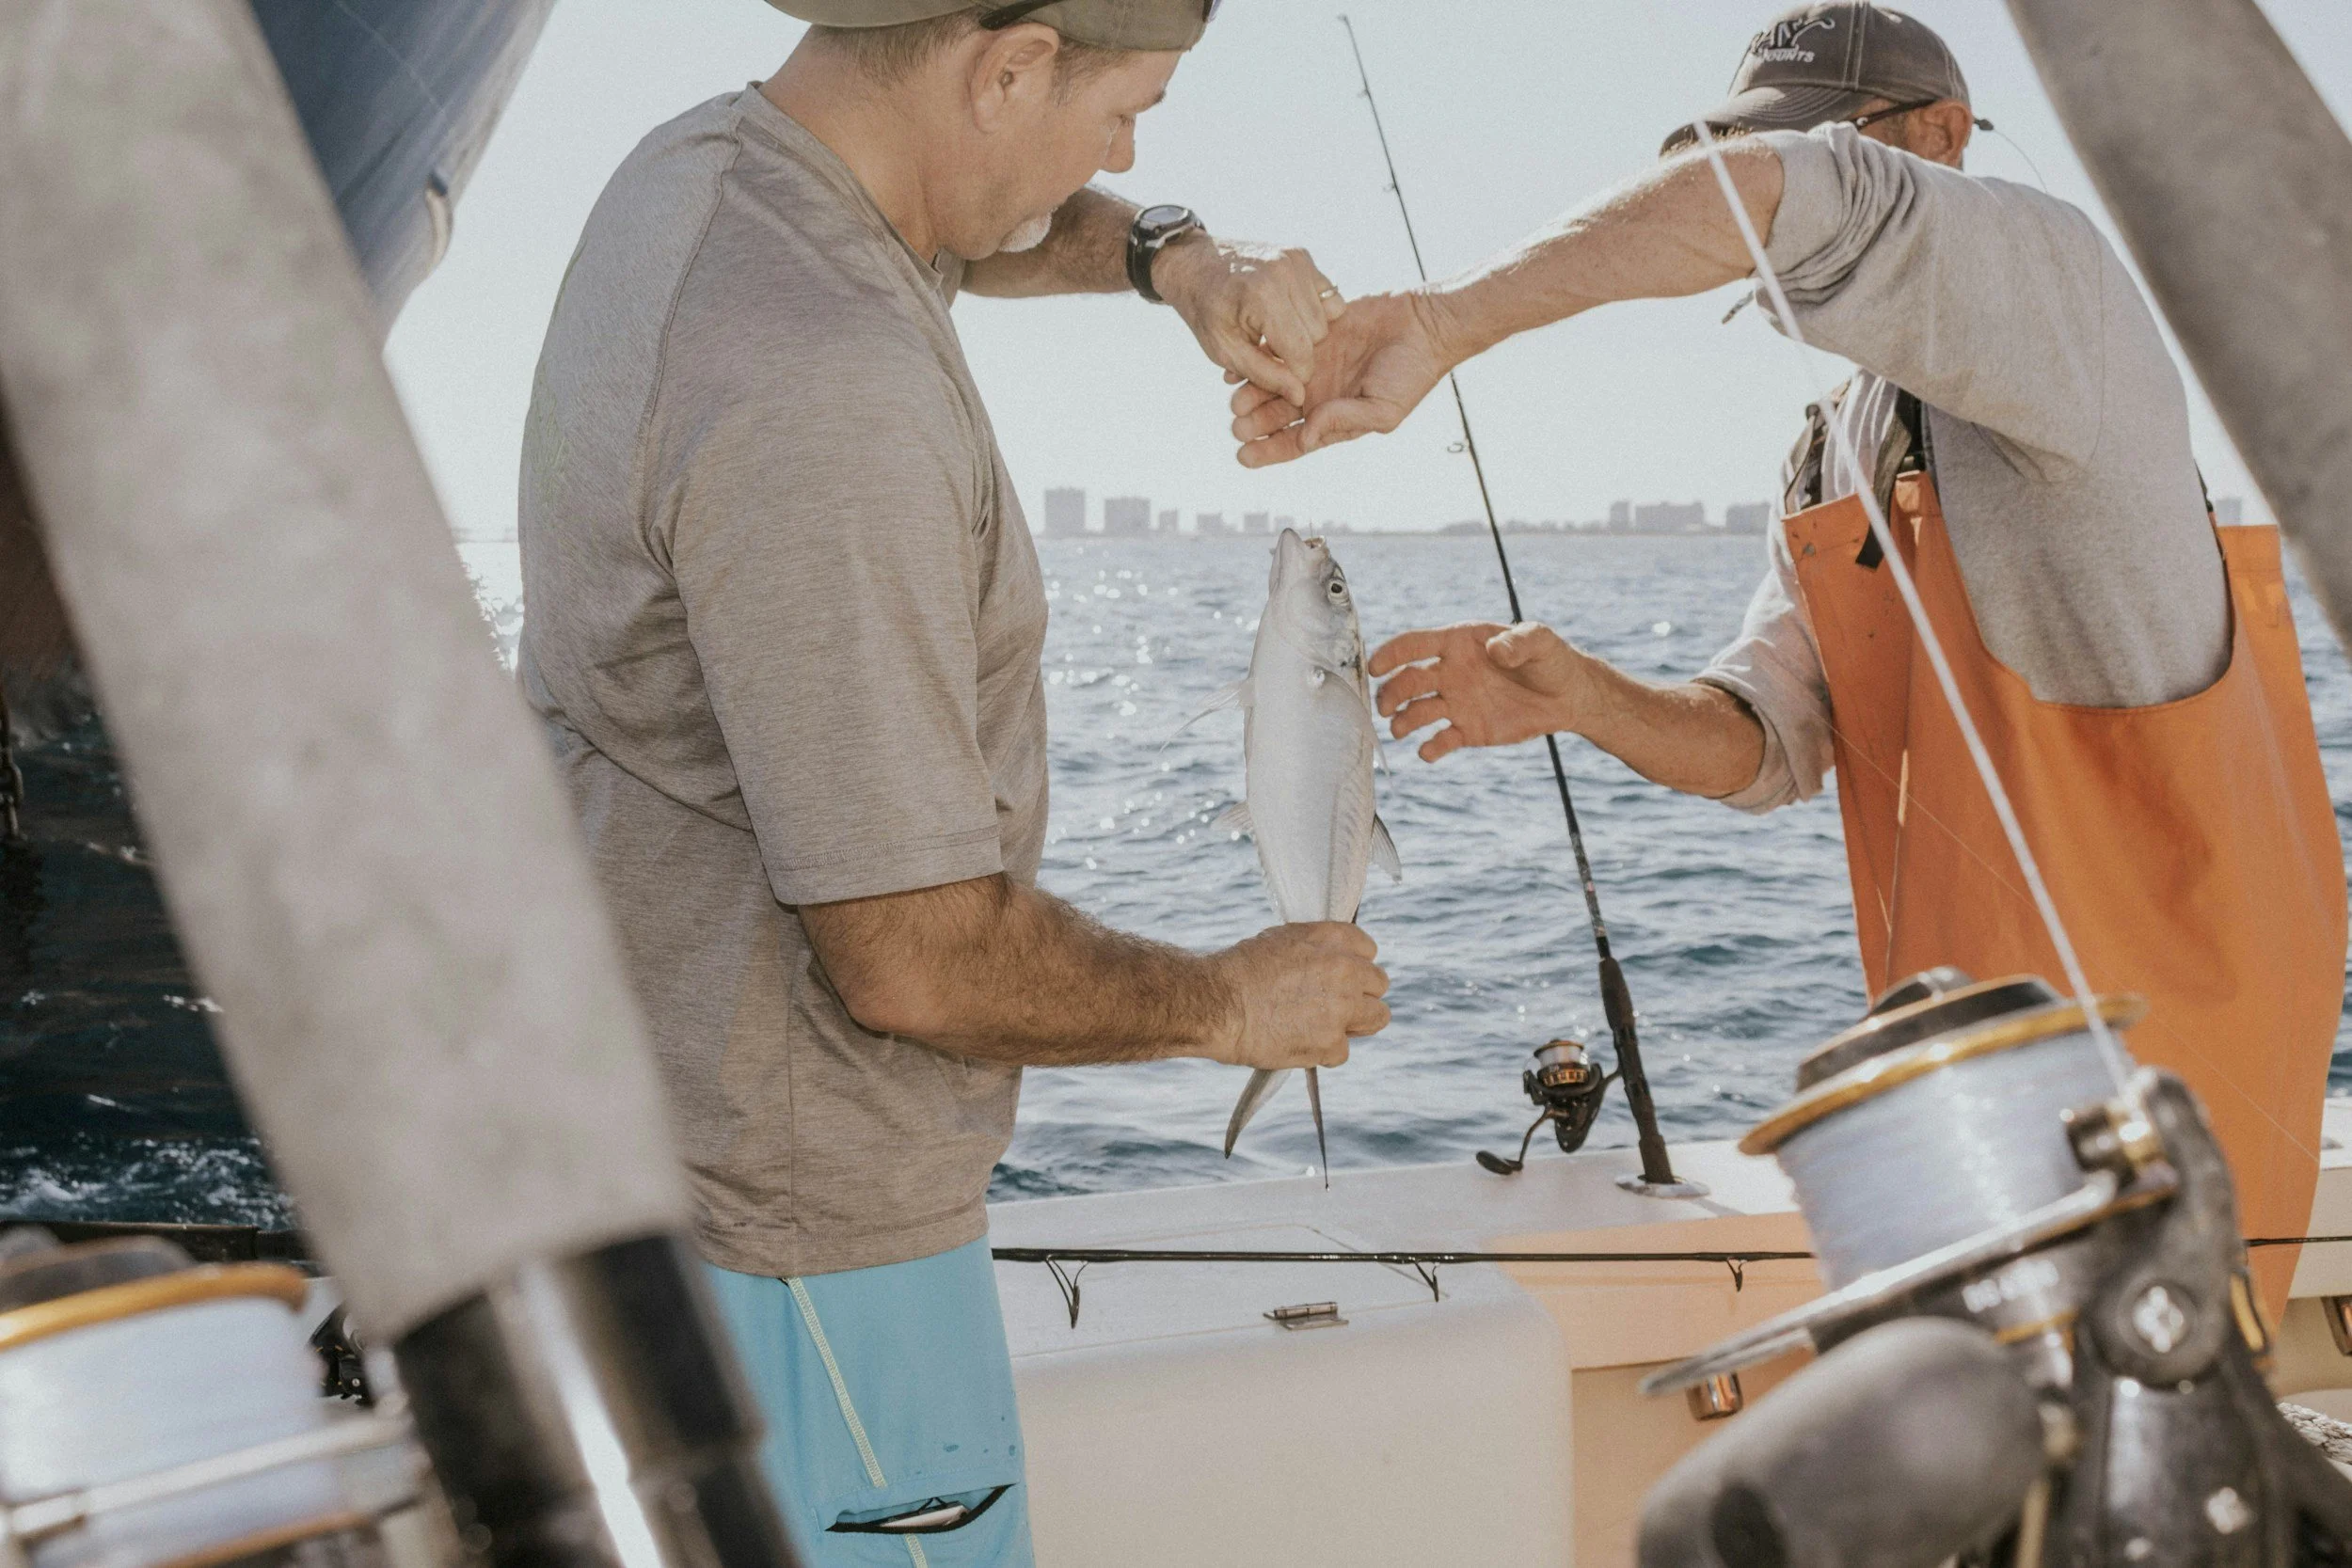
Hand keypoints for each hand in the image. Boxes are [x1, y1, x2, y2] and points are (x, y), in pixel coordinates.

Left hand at [1153, 234, 1344, 407]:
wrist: (1195, 266)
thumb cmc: (1207, 313)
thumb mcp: (1226, 352)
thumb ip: (1264, 376)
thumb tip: (1300, 396)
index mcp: (1261, 296)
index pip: (1301, 352)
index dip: (1294, 374)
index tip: (1279, 377)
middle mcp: (1284, 271)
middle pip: (1318, 334)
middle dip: (1299, 349)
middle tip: (1268, 346)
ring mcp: (1295, 259)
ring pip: (1326, 317)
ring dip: (1305, 330)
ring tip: (1273, 329)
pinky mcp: (1301, 255)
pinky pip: (1326, 296)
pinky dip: (1310, 310)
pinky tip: (1284, 311)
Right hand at [1207, 922, 1388, 1069]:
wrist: (1217, 1003)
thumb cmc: (1238, 970)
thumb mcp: (1282, 940)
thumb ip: (1316, 950)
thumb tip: (1330, 962)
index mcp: (1332, 939)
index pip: (1368, 950)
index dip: (1353, 965)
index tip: (1341, 976)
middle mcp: (1346, 970)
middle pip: (1379, 984)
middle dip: (1361, 994)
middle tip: (1335, 1005)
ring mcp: (1342, 1008)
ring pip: (1377, 1018)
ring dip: (1355, 1023)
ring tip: (1325, 1027)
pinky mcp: (1332, 1043)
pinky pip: (1342, 1051)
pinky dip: (1323, 1052)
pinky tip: (1298, 1043)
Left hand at [1229, 291, 1451, 467]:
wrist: (1424, 325)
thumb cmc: (1412, 374)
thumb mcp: (1382, 410)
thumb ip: (1342, 423)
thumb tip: (1304, 437)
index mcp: (1334, 418)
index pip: (1293, 442)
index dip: (1267, 452)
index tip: (1242, 457)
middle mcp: (1318, 394)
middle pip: (1274, 415)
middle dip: (1253, 424)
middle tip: (1237, 425)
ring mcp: (1312, 365)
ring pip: (1270, 383)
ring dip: (1250, 393)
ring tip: (1237, 399)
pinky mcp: (1310, 335)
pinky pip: (1275, 348)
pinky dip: (1256, 357)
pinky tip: (1238, 365)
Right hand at [1371, 621, 1586, 761]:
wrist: (1568, 696)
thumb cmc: (1551, 659)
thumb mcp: (1541, 642)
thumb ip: (1519, 642)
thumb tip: (1496, 651)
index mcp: (1459, 644)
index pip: (1416, 645)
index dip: (1392, 654)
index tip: (1375, 667)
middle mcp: (1450, 672)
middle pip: (1409, 681)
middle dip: (1392, 693)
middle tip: (1385, 708)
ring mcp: (1457, 702)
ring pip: (1418, 711)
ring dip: (1403, 720)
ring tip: (1401, 730)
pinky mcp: (1468, 729)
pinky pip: (1441, 740)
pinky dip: (1431, 748)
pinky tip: (1428, 752)